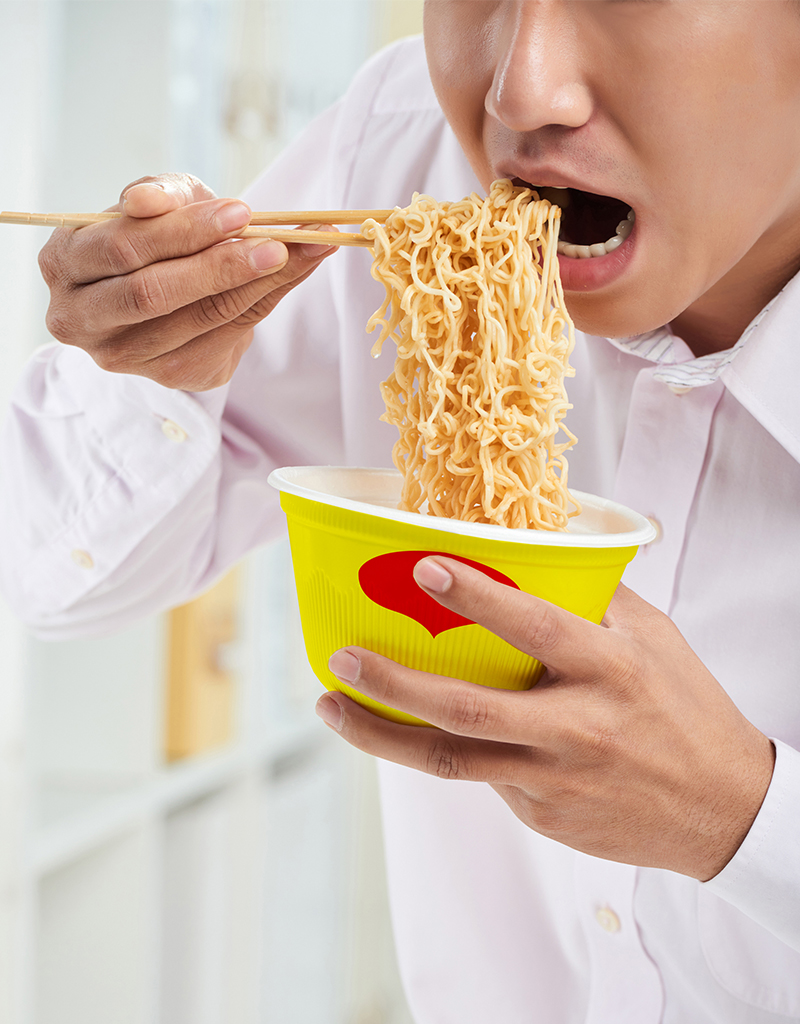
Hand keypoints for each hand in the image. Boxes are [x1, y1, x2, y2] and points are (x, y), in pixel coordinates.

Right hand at [38, 173, 337, 390]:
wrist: (164, 291)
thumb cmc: (154, 236)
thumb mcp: (157, 202)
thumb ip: (160, 194)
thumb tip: (149, 198)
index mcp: (64, 262)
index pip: (125, 246)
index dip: (184, 230)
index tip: (241, 211)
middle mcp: (80, 318)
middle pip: (154, 292)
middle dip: (221, 265)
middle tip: (277, 242)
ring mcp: (121, 356)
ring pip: (195, 320)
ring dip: (256, 284)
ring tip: (303, 251)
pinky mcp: (165, 375)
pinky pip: (223, 338)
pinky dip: (266, 301)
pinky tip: (296, 271)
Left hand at [319, 556, 774, 880]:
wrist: (721, 809)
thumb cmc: (685, 708)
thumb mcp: (653, 636)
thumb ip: (593, 596)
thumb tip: (533, 552)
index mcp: (607, 669)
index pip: (531, 626)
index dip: (474, 596)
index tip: (421, 569)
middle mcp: (575, 726)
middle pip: (465, 710)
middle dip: (391, 685)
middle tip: (340, 660)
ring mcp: (553, 779)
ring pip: (450, 760)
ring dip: (381, 734)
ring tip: (332, 707)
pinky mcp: (541, 814)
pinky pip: (483, 775)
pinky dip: (446, 747)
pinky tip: (420, 728)